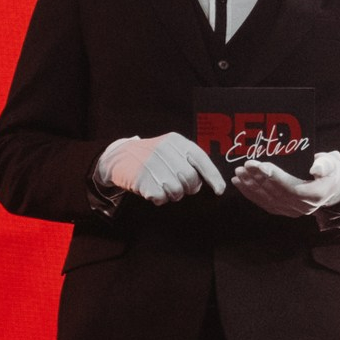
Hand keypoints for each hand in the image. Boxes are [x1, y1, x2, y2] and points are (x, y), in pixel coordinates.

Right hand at [107, 133, 225, 204]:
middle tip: (182, 188)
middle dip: (190, 188)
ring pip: (177, 190)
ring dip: (173, 194)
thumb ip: (188, 159)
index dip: (213, 176)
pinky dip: (159, 198)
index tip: (219, 190)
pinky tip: (153, 190)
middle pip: (190, 178)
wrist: (119, 156)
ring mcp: (152, 165)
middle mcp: (165, 150)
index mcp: (176, 141)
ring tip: (164, 187)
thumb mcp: (170, 148)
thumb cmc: (151, 155)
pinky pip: (161, 197)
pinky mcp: (141, 179)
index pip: (200, 159)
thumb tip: (206, 181)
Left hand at [232, 150, 339, 217]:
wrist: (332, 187)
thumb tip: (315, 169)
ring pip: (267, 200)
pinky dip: (251, 194)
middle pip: (275, 193)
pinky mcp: (284, 211)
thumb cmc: (330, 171)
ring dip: (251, 187)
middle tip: (244, 166)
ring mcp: (292, 211)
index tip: (259, 165)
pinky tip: (241, 185)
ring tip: (239, 174)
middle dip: (257, 179)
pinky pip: (265, 204)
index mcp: (315, 195)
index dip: (274, 177)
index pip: (290, 187)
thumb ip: (325, 165)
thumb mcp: (332, 164)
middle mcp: (302, 207)